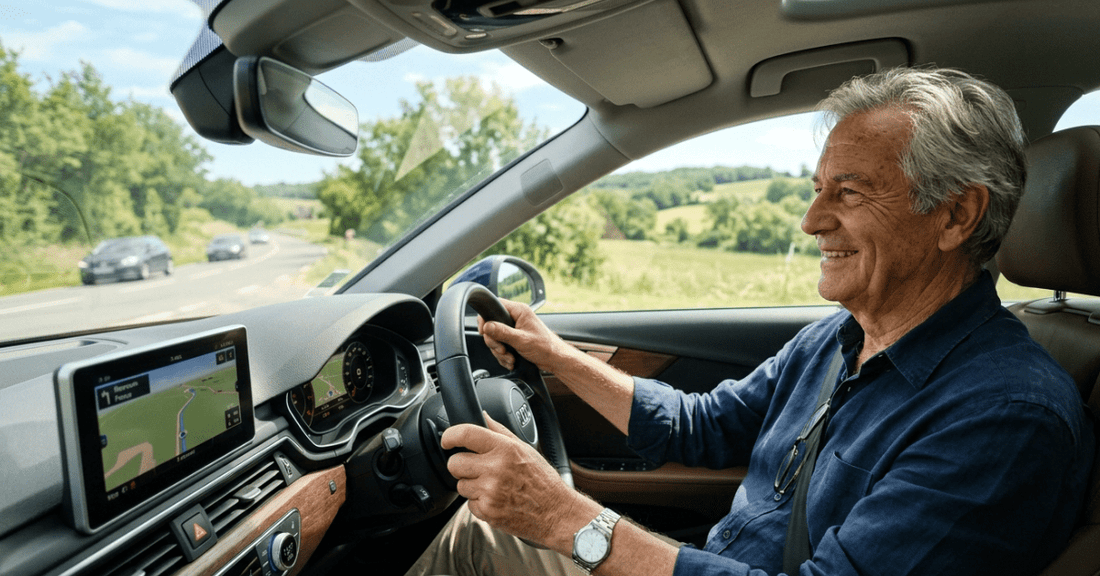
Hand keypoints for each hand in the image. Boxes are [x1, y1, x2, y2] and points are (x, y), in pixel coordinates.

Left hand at [442, 413, 579, 547]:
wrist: (556, 513)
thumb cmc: (543, 481)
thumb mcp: (525, 448)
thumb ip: (500, 431)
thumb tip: (483, 416)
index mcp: (505, 449)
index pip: (465, 434)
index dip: (450, 435)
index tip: (447, 439)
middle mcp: (495, 469)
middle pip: (454, 463)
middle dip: (461, 465)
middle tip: (476, 467)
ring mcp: (490, 492)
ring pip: (460, 485)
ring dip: (471, 486)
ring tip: (493, 486)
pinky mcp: (487, 511)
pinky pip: (468, 504)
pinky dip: (479, 503)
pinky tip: (496, 499)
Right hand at [478, 299, 570, 371]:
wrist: (554, 359)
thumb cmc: (545, 347)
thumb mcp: (521, 340)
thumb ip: (503, 332)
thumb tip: (487, 326)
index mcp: (519, 311)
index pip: (495, 306)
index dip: (486, 319)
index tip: (485, 332)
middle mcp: (516, 317)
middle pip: (492, 326)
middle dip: (495, 342)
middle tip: (502, 350)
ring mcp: (514, 329)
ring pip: (495, 338)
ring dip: (500, 352)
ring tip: (510, 358)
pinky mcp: (514, 339)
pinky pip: (500, 346)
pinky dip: (503, 356)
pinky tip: (511, 360)